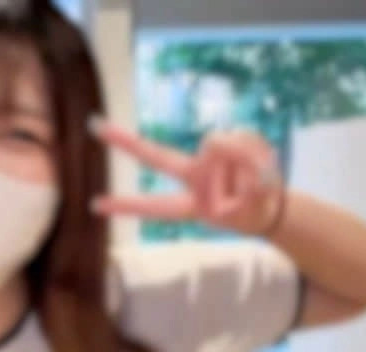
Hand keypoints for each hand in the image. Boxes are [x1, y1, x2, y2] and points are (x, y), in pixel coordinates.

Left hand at [90, 118, 286, 236]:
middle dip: (125, 142)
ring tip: (260, 177)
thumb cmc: (255, 213)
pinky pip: (240, 134)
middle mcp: (192, 177)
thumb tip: (223, 143)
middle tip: (91, 125)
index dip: (126, 206)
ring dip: (245, 157)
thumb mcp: (250, 208)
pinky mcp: (226, 140)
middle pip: (156, 156)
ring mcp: (207, 158)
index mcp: (191, 204)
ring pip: (218, 143)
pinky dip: (255, 148)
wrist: (274, 207)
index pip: (155, 207)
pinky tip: (264, 162)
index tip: (94, 205)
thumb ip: (240, 179)